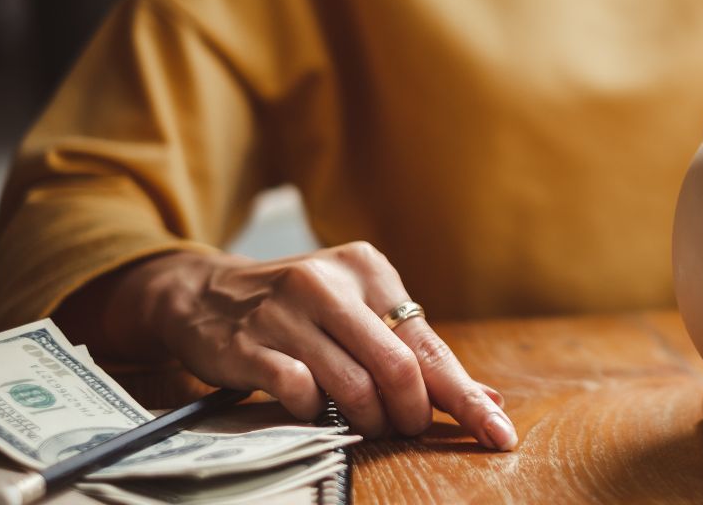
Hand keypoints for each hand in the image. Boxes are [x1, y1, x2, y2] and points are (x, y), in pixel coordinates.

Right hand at [107, 244, 516, 448]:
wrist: (204, 293)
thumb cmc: (300, 309)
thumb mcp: (358, 310)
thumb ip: (417, 352)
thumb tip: (488, 397)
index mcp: (367, 269)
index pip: (430, 344)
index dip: (466, 397)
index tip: (498, 433)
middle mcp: (328, 283)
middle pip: (399, 367)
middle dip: (413, 413)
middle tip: (407, 428)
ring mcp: (286, 312)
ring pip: (354, 386)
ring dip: (369, 421)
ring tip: (366, 424)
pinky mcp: (249, 345)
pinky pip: (301, 394)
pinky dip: (317, 413)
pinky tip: (313, 406)